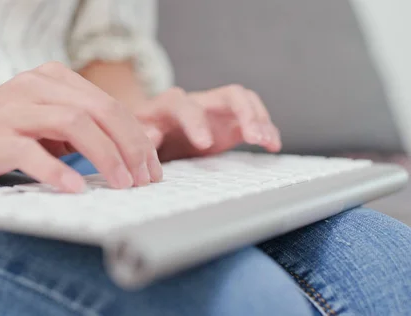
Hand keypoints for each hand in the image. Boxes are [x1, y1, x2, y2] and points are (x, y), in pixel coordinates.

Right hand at [0, 62, 161, 191]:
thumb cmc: (10, 131)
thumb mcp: (53, 123)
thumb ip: (91, 129)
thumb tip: (146, 148)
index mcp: (57, 79)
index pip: (111, 106)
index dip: (139, 139)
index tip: (153, 170)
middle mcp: (37, 86)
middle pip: (100, 111)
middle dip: (130, 147)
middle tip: (144, 180)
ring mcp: (14, 109)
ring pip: (74, 123)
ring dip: (105, 156)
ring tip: (122, 184)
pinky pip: (31, 152)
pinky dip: (57, 171)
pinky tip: (76, 189)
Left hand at [133, 85, 280, 160]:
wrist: (153, 132)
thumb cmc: (145, 133)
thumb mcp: (137, 134)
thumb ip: (144, 134)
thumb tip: (151, 136)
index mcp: (171, 104)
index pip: (185, 104)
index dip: (196, 122)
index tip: (204, 144)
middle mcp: (200, 102)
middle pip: (229, 94)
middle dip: (244, 113)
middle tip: (253, 137)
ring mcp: (219, 110)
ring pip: (246, 102)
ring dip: (260, 120)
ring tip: (265, 141)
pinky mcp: (232, 123)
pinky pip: (254, 119)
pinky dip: (267, 130)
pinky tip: (272, 146)